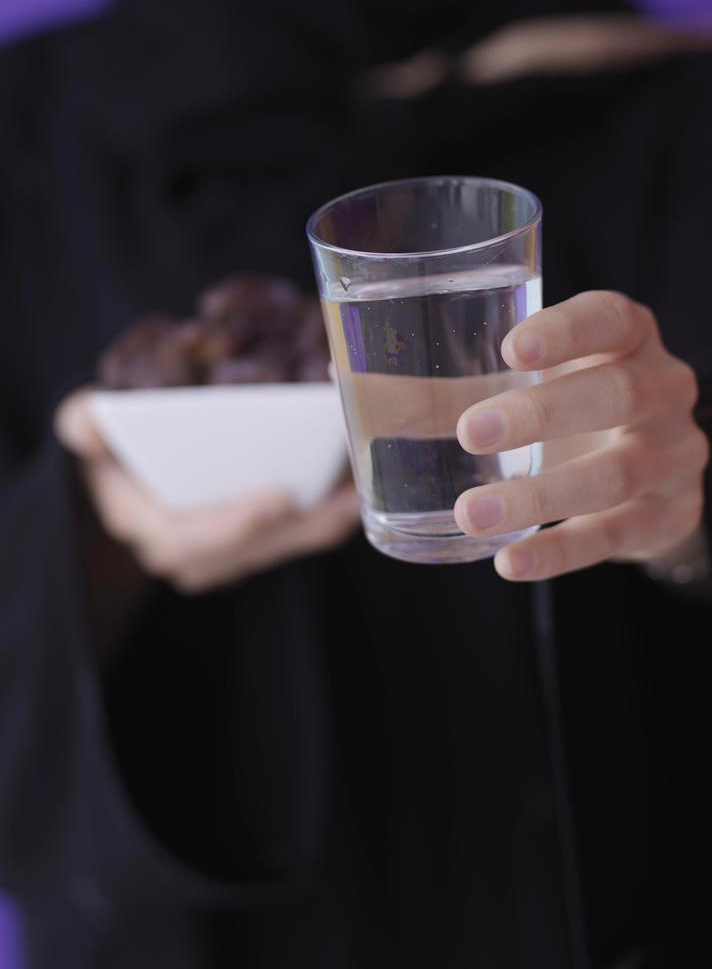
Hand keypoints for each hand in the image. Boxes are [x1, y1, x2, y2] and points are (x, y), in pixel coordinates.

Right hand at [55, 389, 360, 593]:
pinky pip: (296, 537)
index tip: (275, 501)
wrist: (128, 471)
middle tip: (345, 500)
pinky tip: (358, 488)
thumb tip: (92, 420)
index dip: (232, 528)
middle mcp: (192, 554)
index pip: (187, 542)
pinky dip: (327, 516)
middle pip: (253, 552)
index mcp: (149, 529)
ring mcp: (228, 553)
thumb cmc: (112, 445)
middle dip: (301, 530)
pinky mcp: (258, 542)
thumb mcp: (85, 426)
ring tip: (363, 493)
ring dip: (326, 525)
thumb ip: (84, 423)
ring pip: (282, 549)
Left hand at [454, 291, 709, 580]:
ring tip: (473, 513)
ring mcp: (676, 453)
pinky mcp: (672, 513)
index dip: (566, 331)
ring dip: (542, 494)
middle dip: (543, 414)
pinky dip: (561, 551)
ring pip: (618, 472)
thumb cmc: (571, 411)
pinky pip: (617, 535)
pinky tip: (511, 562)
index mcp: (627, 338)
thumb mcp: (528, 386)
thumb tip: (346, 381)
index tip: (510, 348)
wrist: (651, 475)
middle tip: (470, 432)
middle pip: (616, 393)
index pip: (610, 318)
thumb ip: (448, 387)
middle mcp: (664, 388)